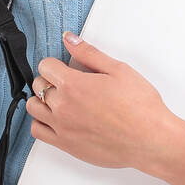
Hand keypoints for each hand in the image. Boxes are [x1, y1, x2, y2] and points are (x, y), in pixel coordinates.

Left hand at [24, 31, 173, 169]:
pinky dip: (41, 122)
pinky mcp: (66, 145)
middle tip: (67, 83)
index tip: (64, 68)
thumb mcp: (118, 70)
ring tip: (60, 100)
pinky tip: (55, 119)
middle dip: (50, 80)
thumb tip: (70, 39)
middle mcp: (63, 106)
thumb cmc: (140, 107)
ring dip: (43, 100)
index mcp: (74, 84)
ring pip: (34, 108)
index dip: (55, 64)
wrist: (150, 139)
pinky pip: (37, 132)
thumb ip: (89, 53)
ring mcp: (62, 127)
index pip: (45, 66)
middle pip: (39, 85)